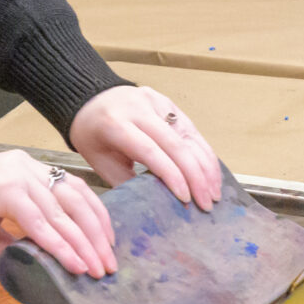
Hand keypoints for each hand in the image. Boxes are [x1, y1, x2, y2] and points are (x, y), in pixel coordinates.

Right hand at [0, 149, 116, 276]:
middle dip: (97, 236)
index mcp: (30, 172)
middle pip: (77, 201)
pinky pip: (39, 223)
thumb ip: (18, 240)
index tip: (108, 245)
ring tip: (96, 270)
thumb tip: (39, 262)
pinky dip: (59, 246)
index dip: (96, 218)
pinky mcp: (6, 190)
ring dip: (83, 245)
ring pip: (63, 213)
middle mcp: (30, 169)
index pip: (75, 191)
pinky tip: (73, 264)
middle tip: (109, 265)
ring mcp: (19, 177)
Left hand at [68, 85, 222, 211]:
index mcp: (116, 124)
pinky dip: (205, 153)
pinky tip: (212, 173)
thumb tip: (156, 205)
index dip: (172, 175)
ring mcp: (158, 103)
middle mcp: (140, 109)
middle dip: (196, 176)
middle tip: (206, 203)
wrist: (89, 98)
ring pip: (190, 136)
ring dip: (206, 166)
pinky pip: (192, 130)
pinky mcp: (170, 103)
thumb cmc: (92, 134)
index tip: (185, 199)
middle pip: (176, 143)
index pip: (151, 151)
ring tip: (213, 192)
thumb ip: (126, 182)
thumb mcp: (99, 161)